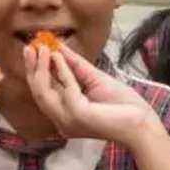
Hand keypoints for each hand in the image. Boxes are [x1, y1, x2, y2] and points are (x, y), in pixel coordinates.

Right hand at [24, 43, 157, 147]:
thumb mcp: (94, 79)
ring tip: (42, 49)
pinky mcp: (76, 114)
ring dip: (41, 68)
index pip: (43, 93)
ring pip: (43, 92)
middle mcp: (61, 121)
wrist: (140, 122)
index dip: (36, 71)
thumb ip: (75, 66)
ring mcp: (67, 120)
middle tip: (29, 47)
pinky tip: (60, 56)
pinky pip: (64, 87)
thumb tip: (59, 47)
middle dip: (32, 68)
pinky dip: (61, 70)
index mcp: (64, 114)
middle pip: (38, 93)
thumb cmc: (122, 105)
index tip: (33, 51)